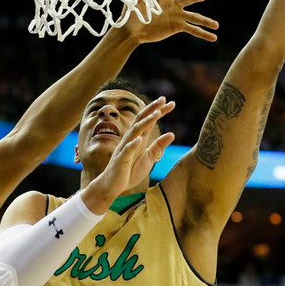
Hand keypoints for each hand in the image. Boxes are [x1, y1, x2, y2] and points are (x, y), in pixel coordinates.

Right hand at [82, 96, 175, 210]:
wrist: (112, 185)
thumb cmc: (129, 171)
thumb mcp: (149, 158)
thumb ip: (159, 146)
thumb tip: (172, 134)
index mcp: (138, 138)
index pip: (149, 121)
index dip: (159, 111)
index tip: (172, 103)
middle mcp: (131, 139)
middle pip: (141, 120)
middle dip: (152, 109)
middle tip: (163, 99)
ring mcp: (125, 148)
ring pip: (135, 132)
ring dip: (145, 122)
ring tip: (156, 113)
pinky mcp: (121, 160)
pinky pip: (127, 150)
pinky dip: (133, 144)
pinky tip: (140, 139)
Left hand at [127, 0, 217, 44]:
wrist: (134, 30)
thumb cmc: (132, 13)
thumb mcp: (132, 1)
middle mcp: (173, 4)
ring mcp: (177, 15)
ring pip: (194, 17)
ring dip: (206, 21)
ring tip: (217, 25)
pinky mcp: (178, 27)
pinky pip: (193, 30)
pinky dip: (203, 34)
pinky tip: (213, 37)